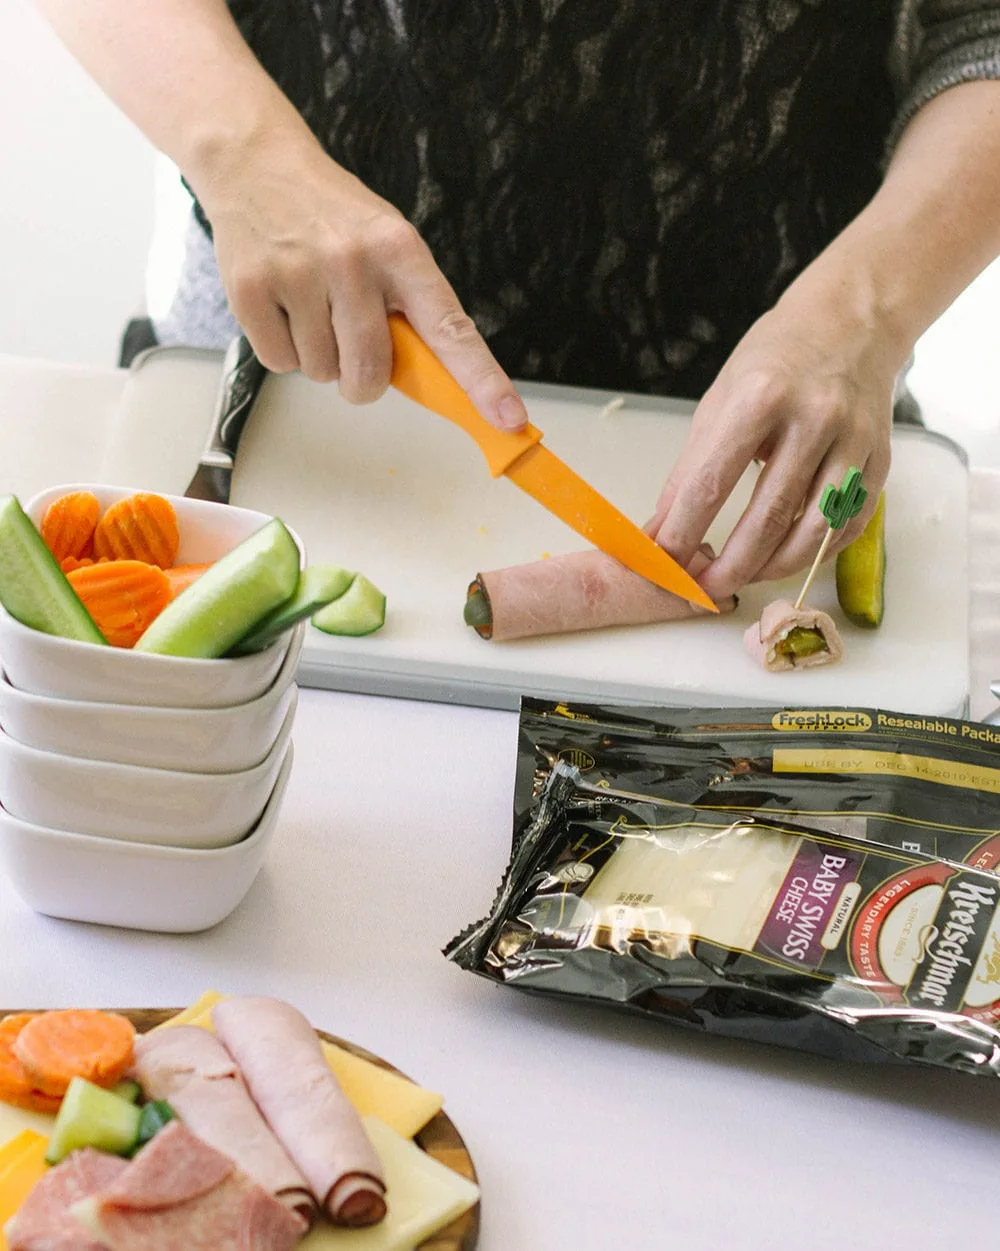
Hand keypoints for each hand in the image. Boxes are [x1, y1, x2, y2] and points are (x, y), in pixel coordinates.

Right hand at [195, 130, 528, 429]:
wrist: (255, 163)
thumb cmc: (334, 218)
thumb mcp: (387, 243)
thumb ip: (409, 307)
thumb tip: (429, 381)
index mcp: (400, 250)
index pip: (451, 329)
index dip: (482, 381)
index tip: (509, 419)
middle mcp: (352, 260)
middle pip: (369, 373)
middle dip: (361, 378)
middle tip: (350, 340)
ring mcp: (298, 274)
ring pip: (322, 373)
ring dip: (318, 356)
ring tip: (309, 304)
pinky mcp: (250, 290)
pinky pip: (279, 363)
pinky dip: (282, 349)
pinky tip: (281, 304)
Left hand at [648, 277, 899, 600]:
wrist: (851, 323)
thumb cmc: (774, 361)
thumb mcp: (719, 401)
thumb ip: (691, 469)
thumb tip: (660, 530)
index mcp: (761, 398)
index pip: (712, 483)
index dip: (684, 532)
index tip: (665, 562)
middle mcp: (814, 420)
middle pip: (768, 517)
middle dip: (731, 566)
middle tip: (704, 589)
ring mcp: (853, 444)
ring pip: (813, 532)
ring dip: (772, 568)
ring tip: (742, 578)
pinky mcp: (880, 463)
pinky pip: (846, 528)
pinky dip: (814, 554)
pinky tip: (785, 559)